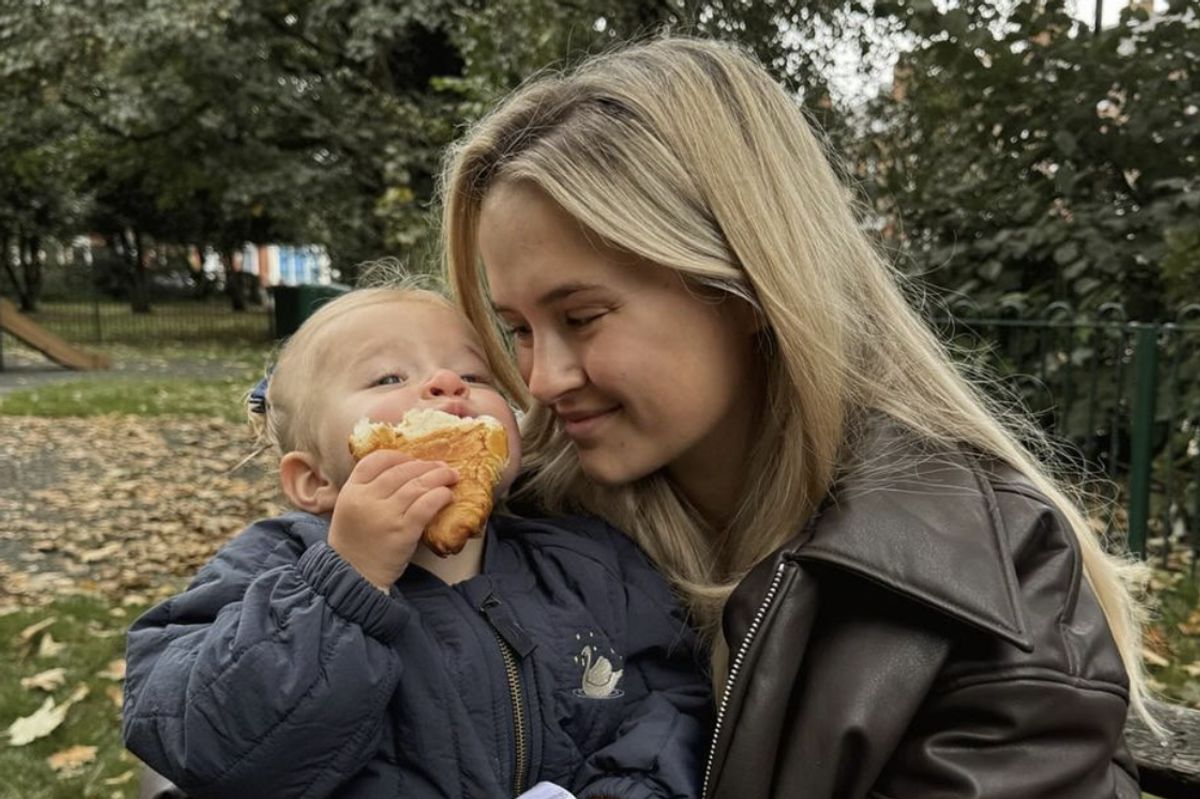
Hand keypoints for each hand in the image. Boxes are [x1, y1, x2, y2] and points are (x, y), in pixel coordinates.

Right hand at [328, 449, 457, 589]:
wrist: (354, 576)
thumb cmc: (357, 543)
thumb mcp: (351, 510)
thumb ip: (369, 490)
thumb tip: (406, 471)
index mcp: (351, 491)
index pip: (376, 461)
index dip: (399, 456)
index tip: (414, 459)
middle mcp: (367, 499)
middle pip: (401, 471)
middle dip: (425, 466)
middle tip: (442, 467)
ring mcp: (385, 515)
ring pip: (417, 485)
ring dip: (438, 477)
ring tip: (451, 477)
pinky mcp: (402, 532)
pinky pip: (425, 506)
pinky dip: (439, 496)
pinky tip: (447, 496)